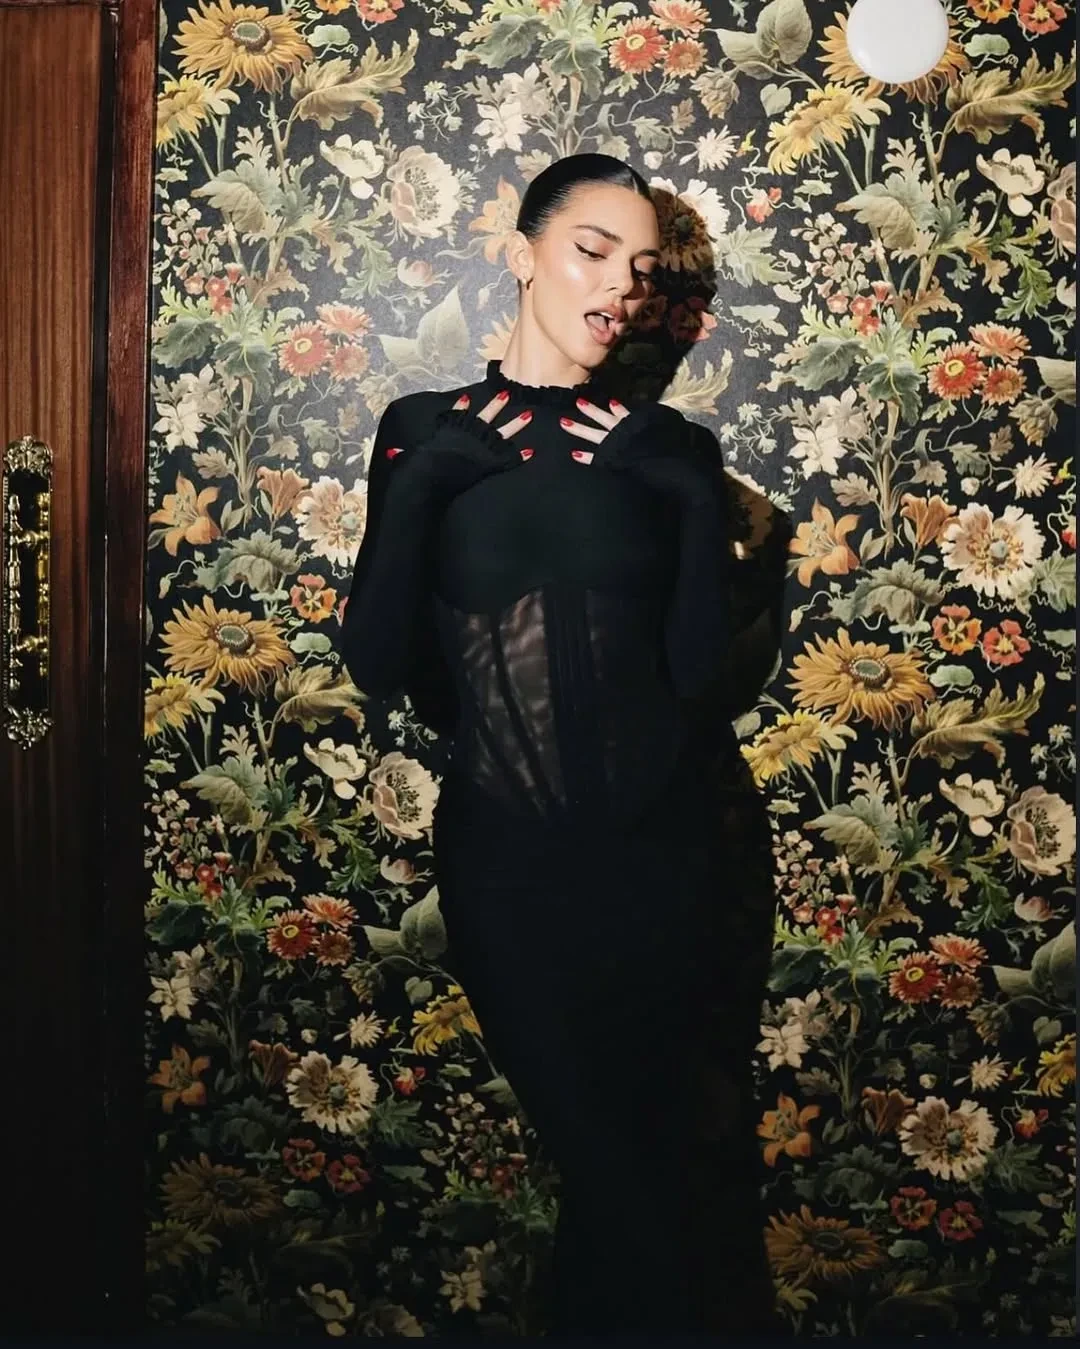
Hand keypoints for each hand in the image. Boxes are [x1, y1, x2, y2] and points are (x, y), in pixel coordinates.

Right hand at [384, 390, 535, 496]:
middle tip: (508, 394)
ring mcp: (479, 449)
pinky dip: (519, 457)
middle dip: (497, 406)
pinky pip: (507, 460)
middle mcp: (466, 435)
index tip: (470, 398)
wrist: (428, 480)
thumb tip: (391, 454)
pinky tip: (531, 451)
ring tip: (528, 415)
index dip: (462, 406)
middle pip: (485, 418)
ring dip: (515, 425)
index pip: (456, 414)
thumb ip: (403, 455)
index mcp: (447, 431)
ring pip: (501, 434)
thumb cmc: (416, 470)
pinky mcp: (488, 465)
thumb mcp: (408, 459)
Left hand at [559, 398, 717, 508]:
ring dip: (580, 428)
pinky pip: (599, 458)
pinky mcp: (618, 461)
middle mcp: (627, 433)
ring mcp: (620, 446)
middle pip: (605, 419)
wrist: (676, 466)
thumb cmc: (673, 452)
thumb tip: (654, 425)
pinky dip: (587, 457)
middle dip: (590, 411)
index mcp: (638, 426)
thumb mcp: (664, 433)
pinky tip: (573, 455)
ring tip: (563, 422)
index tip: (604, 401)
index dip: (613, 408)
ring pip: (596, 434)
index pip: (622, 414)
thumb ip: (655, 428)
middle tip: (577, 402)